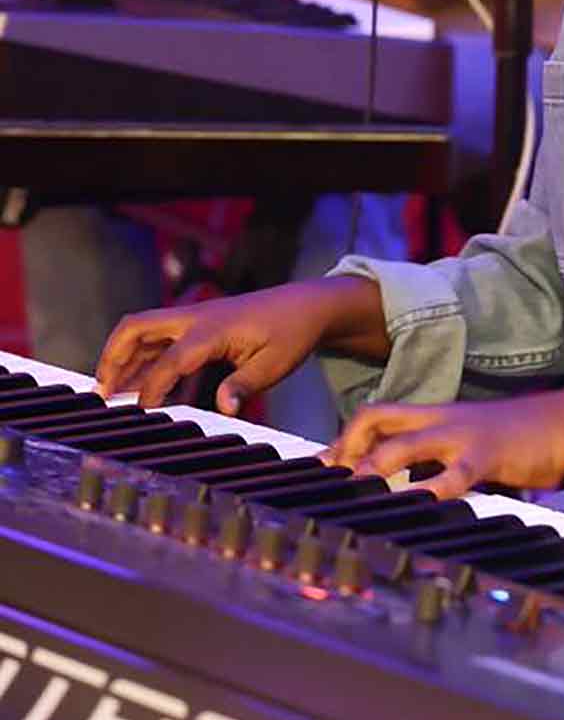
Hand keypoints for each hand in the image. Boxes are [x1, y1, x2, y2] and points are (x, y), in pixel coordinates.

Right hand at [95, 277, 386, 413]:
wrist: (306, 306)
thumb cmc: (292, 334)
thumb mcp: (275, 365)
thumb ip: (245, 386)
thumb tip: (225, 408)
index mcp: (211, 329)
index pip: (168, 360)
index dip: (150, 389)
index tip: (140, 414)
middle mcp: (195, 317)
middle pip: (136, 328)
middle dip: (112, 358)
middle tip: (101, 394)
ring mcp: (194, 317)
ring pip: (143, 330)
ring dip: (123, 357)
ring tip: (109, 394)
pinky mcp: (198, 323)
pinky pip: (159, 337)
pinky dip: (143, 357)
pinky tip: (138, 384)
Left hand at [326, 381, 563, 501]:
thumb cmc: (522, 437)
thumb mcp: (472, 444)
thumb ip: (441, 460)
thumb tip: (412, 484)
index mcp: (435, 417)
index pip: (376, 415)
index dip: (344, 438)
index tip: (324, 466)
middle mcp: (440, 420)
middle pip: (376, 418)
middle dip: (345, 447)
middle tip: (329, 478)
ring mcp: (461, 436)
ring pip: (403, 444)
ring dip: (372, 468)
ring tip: (354, 491)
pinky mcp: (486, 456)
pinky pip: (452, 475)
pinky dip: (429, 490)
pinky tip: (415, 504)